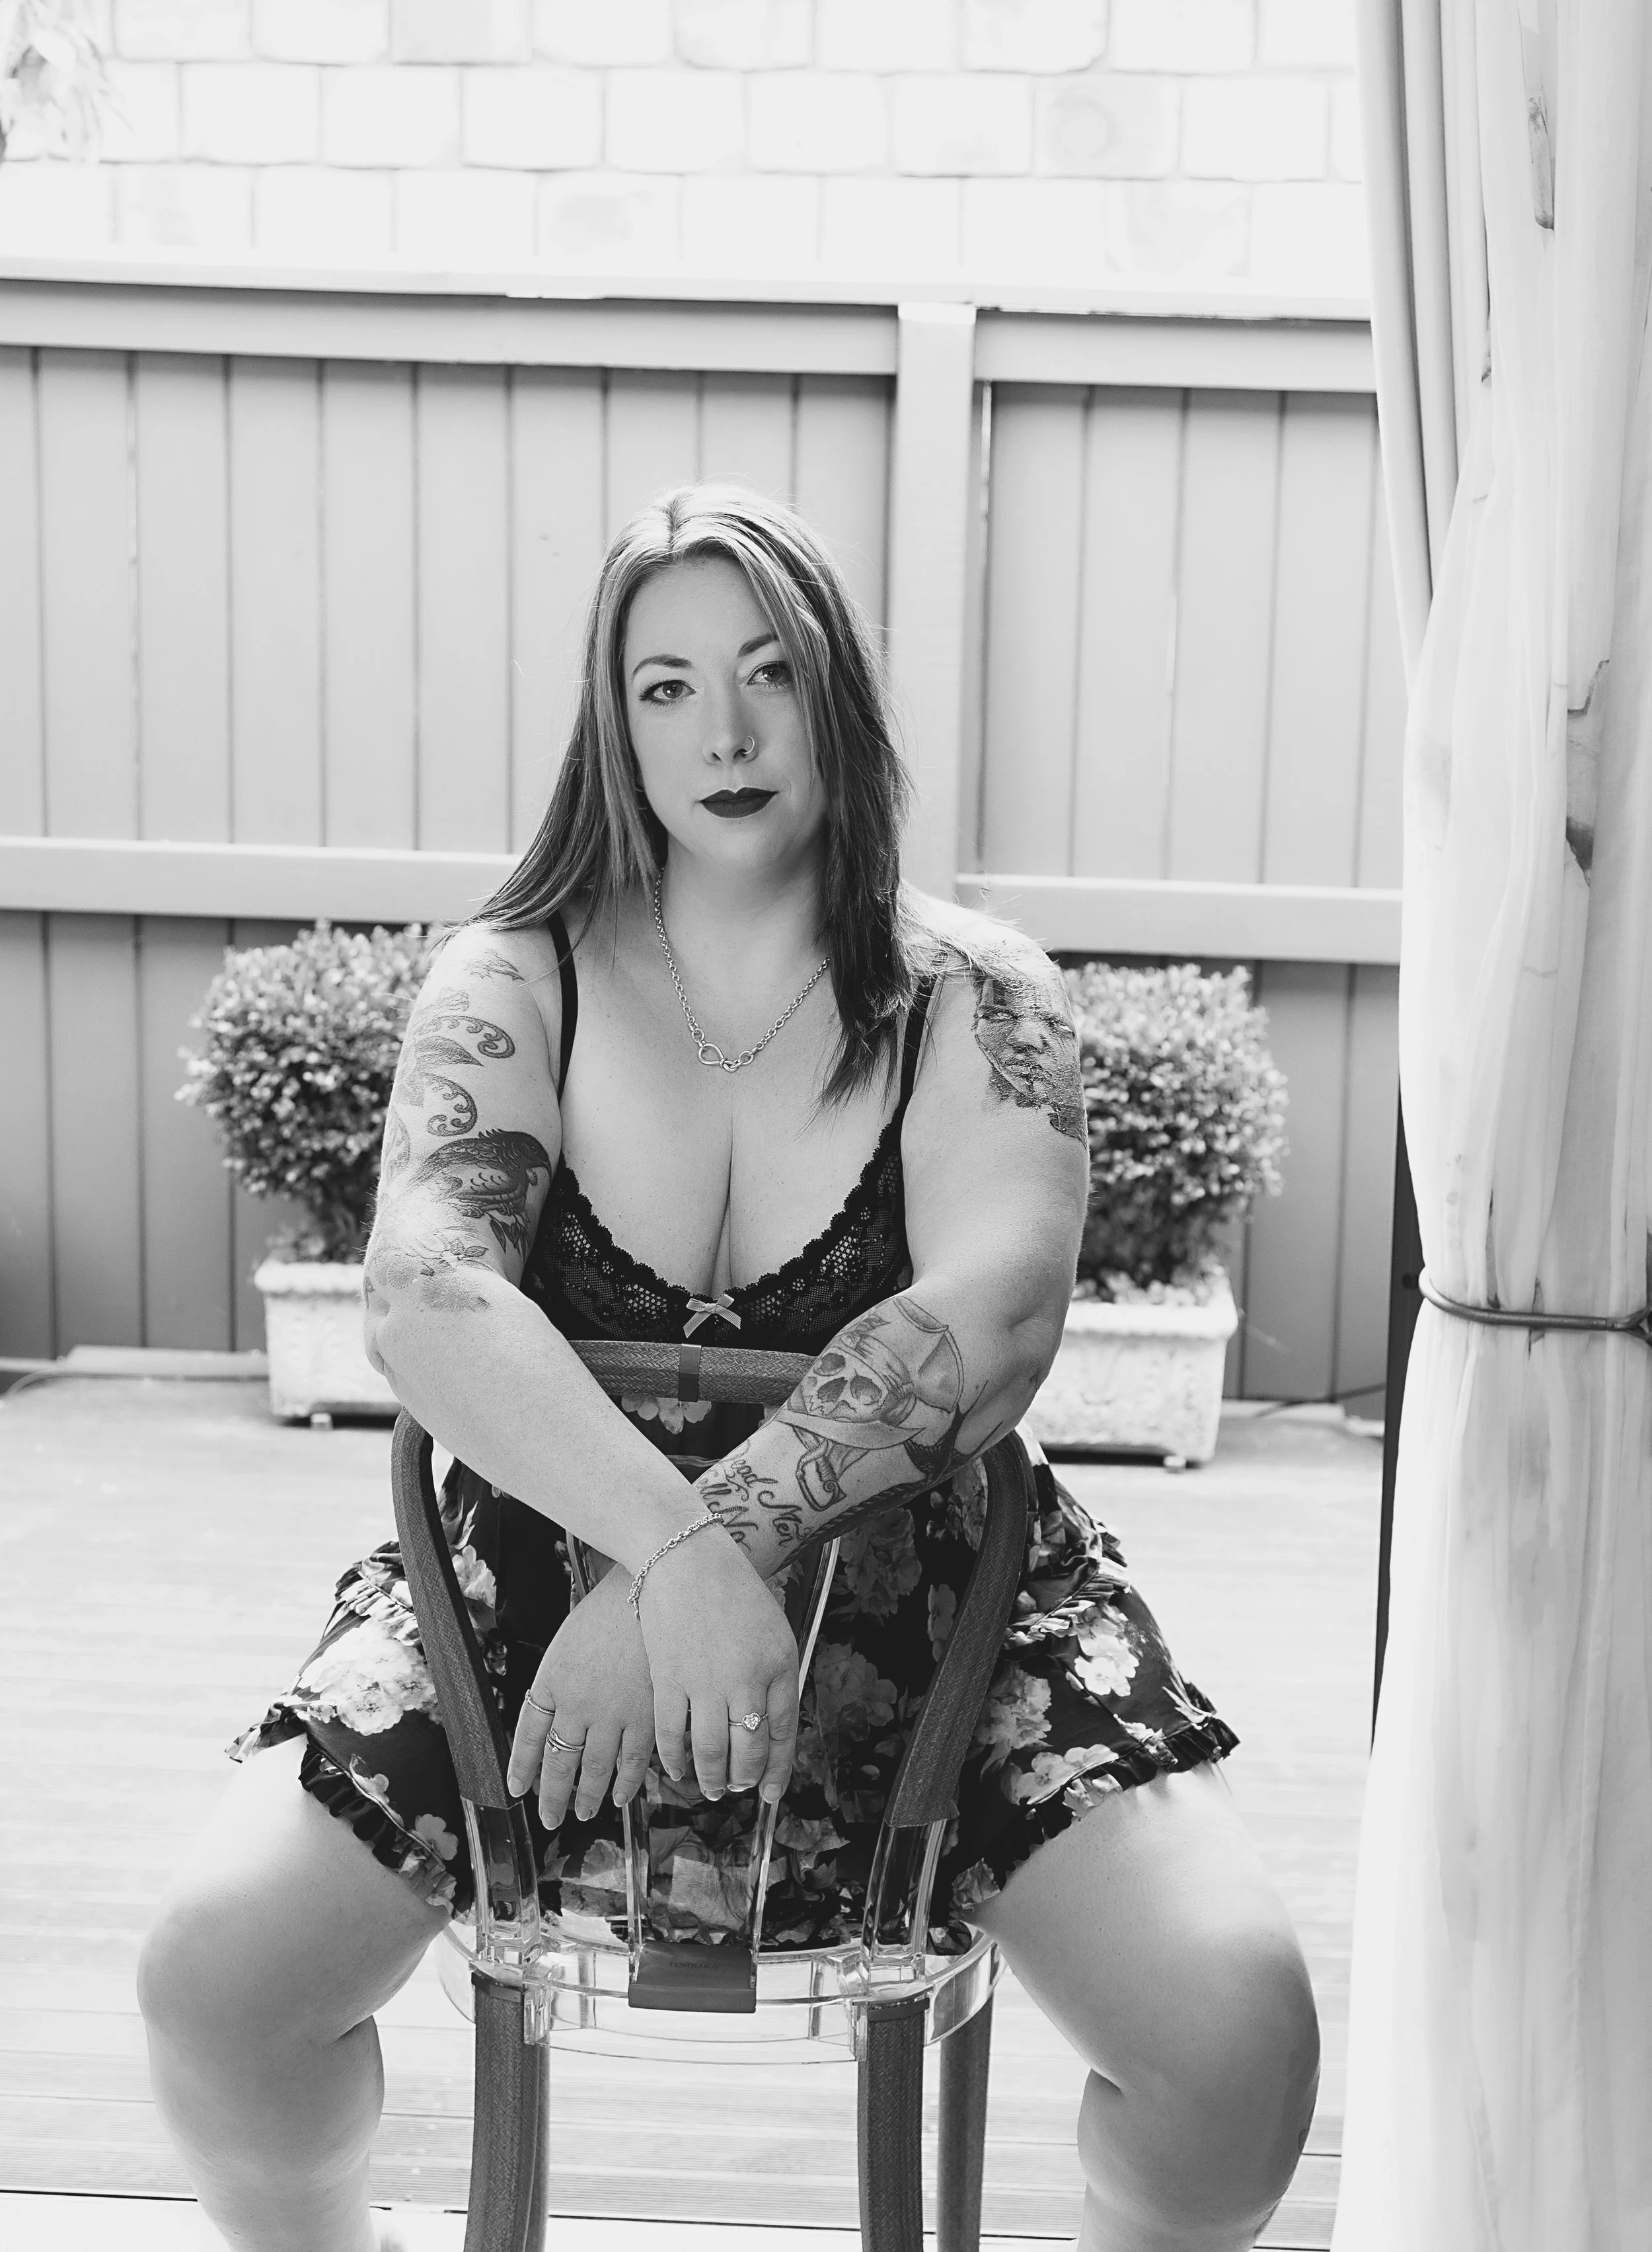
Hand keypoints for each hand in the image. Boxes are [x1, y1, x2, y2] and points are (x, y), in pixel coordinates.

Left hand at [505, 1568, 655, 1829]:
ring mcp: (611, 1714)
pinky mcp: (646, 1715)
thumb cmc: (607, 1610)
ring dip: (587, 1797)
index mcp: (551, 1683)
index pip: (529, 1736)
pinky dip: (626, 1783)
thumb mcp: (567, 1644)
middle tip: (549, 1818)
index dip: (521, 1767)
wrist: (647, 1591)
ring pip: (594, 1769)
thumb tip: (555, 1718)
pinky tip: (621, 1797)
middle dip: (551, 1796)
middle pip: (558, 1762)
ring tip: (583, 1814)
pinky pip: (633, 1761)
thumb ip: (559, 1682)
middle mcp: (576, 1706)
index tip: (517, 1789)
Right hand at [636, 1523, 799, 1804]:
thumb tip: (768, 1728)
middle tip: (736, 1788)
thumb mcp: (774, 1631)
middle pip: (749, 1752)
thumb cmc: (733, 1592)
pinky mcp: (668, 1679)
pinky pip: (671, 1736)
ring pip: (711, 1753)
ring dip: (711, 1779)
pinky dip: (674, 1760)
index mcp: (778, 1665)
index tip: (771, 1794)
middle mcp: (746, 1679)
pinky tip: (677, 1769)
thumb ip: (775, 1679)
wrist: (687, 1556)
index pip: (783, 1735)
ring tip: (711, 1788)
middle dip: (744, 1779)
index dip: (778, 1771)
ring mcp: (705, 1681)